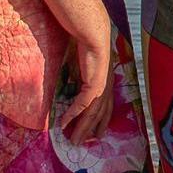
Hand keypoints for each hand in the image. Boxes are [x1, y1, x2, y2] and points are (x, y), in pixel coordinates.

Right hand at [58, 18, 115, 144]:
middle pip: (101, 113)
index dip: (100, 120)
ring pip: (93, 113)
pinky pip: (83, 104)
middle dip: (92, 129)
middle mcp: (107, 85)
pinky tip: (65, 123)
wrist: (90, 30)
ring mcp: (102, 86)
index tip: (94, 132)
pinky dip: (73, 115)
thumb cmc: (84, 42)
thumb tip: (69, 87)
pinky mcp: (95, 84)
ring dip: (82, 128)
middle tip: (83, 142)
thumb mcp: (80, 63)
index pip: (105, 105)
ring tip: (74, 140)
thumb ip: (77, 77)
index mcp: (106, 80)